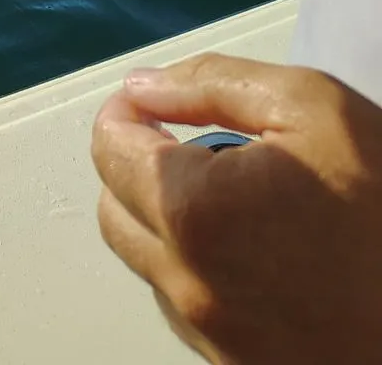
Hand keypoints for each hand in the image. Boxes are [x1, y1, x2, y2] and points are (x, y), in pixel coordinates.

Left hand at [91, 52, 381, 362]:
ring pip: (150, 264)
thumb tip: (144, 87)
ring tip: (241, 203)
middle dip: (139, 166)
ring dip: (169, 223)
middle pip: (116, 208)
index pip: (108, 148)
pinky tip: (262, 255)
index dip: (129, 112)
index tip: (161, 104)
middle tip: (197, 147)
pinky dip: (204, 274)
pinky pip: (193, 313)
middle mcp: (187, 284)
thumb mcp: (316, 108)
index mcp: (190, 211)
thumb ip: (213, 83)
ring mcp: (214, 340)